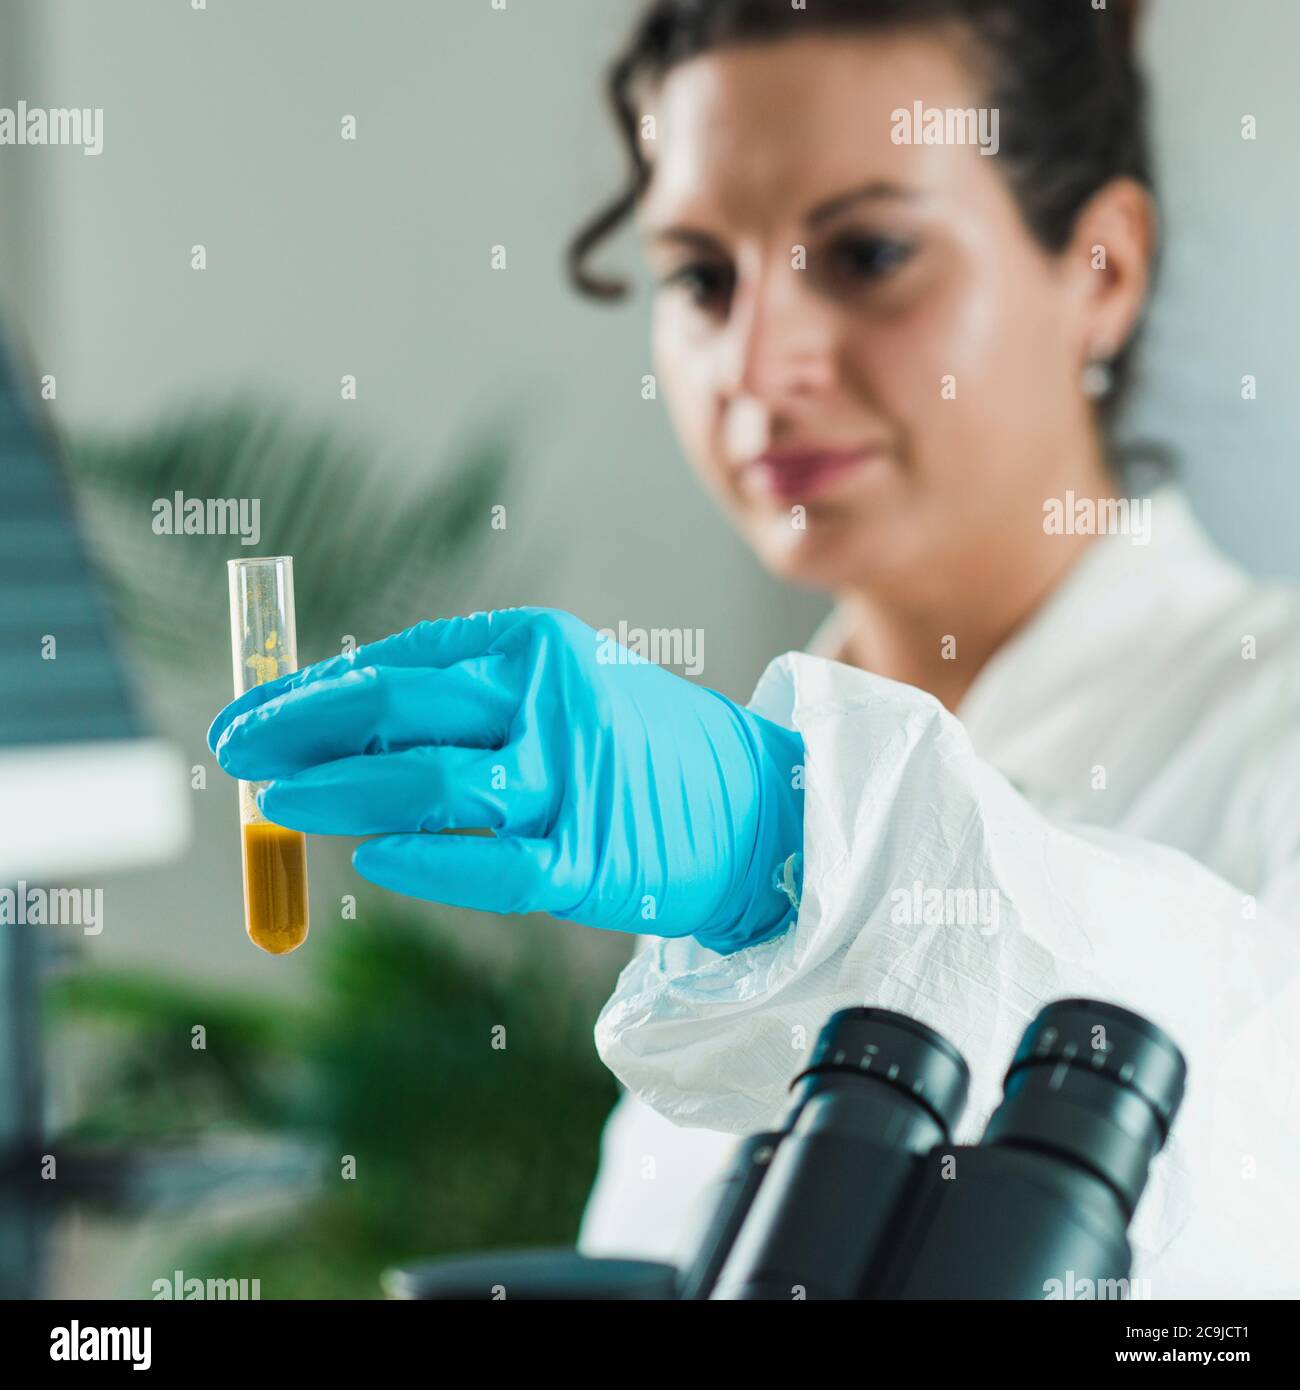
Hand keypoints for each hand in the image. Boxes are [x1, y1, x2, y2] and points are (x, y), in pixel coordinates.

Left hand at [207, 607, 804, 953]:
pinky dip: (426, 860)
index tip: (251, 715)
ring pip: (430, 782)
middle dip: (301, 729)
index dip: (313, 690)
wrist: (760, 808)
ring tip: (276, 802)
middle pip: (402, 708)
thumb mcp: (561, 695)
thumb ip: (466, 710)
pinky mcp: (589, 859)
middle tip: (235, 749)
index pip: (401, 662)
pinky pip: (489, 864)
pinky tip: (373, 858)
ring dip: (340, 791)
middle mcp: (551, 701)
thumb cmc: (642, 751)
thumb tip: (341, 734)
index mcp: (538, 647)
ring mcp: (571, 781)